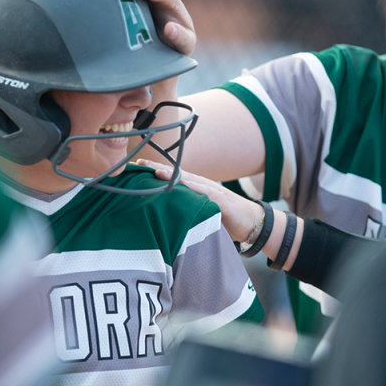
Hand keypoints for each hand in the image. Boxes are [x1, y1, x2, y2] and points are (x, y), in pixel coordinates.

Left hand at [137, 160, 262, 242]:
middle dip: (157, 168)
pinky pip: (209, 193)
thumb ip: (182, 213)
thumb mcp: (198, 215)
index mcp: (193, 189)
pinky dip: (197, 189)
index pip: (170, 178)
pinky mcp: (223, 201)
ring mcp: (212, 191)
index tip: (135, 167)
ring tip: (157, 173)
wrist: (251, 223)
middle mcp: (201, 186)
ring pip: (190, 180)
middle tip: (139, 163)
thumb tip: (159, 218)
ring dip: (173, 176)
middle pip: (176, 174)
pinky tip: (186, 186)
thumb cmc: (222, 219)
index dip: (153, 172)